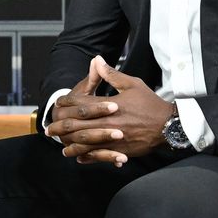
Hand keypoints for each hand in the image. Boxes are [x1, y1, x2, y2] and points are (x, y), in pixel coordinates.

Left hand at [46, 56, 173, 165]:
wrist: (168, 125)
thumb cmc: (150, 103)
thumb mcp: (132, 84)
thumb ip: (112, 74)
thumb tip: (97, 61)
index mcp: (109, 105)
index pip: (81, 104)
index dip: (67, 103)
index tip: (59, 104)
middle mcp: (108, 123)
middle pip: (78, 126)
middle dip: (61, 128)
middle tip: (49, 129)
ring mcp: (113, 139)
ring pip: (86, 144)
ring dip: (71, 146)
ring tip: (62, 147)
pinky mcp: (120, 150)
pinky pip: (99, 155)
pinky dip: (88, 157)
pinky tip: (80, 157)